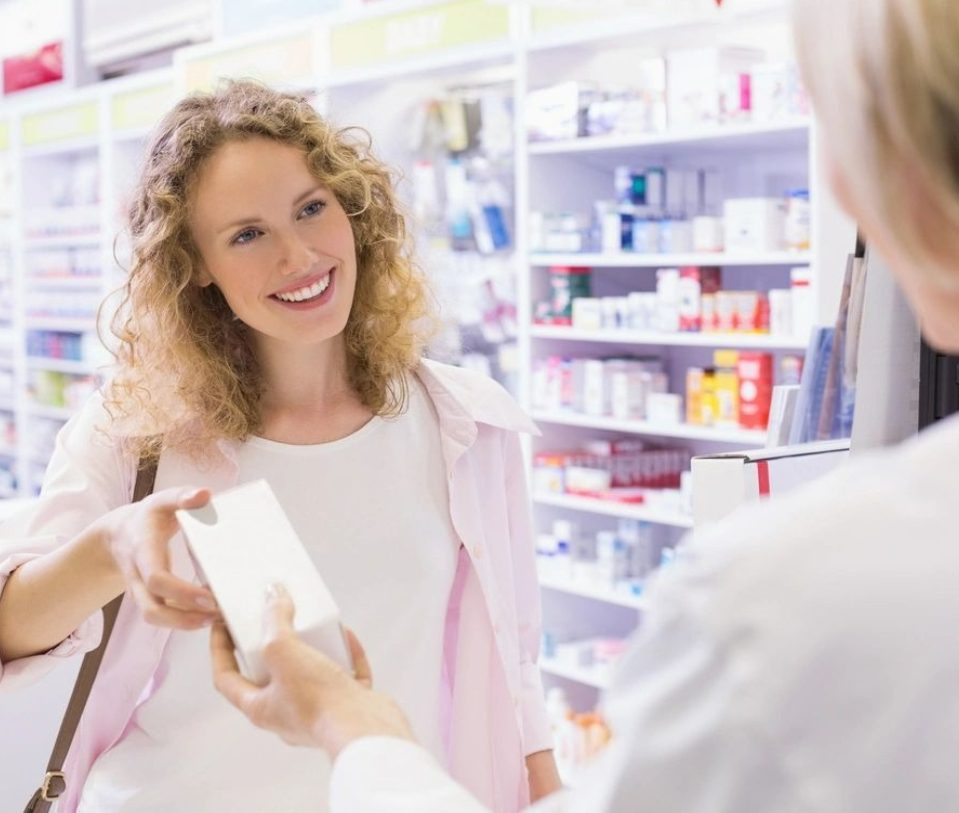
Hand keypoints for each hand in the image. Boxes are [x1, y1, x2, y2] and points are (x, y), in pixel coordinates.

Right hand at [96, 486, 217, 629]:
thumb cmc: (149, 516)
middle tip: (218, 615)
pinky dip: (185, 619)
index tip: (210, 597)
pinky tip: (210, 614)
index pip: (156, 579)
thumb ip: (182, 496)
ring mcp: (141, 591)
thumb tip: (205, 494)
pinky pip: (163, 616)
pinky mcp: (150, 598)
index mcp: (143, 550)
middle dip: (184, 619)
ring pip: (156, 618)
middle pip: (152, 610)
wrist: (120, 534)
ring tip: (219, 619)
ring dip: (186, 624)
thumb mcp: (163, 500)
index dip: (181, 592)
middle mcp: (138, 576)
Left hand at [210, 585, 414, 756]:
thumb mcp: (284, 651)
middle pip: (271, 673)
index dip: (220, 649)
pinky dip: (345, 655)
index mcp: (260, 708)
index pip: (226, 677)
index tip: (222, 624)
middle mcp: (286, 713)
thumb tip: (272, 594)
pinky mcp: (346, 706)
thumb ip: (275, 621)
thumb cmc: (318, 701)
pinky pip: (342, 676)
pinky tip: (347, 637)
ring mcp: (318, 711)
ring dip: (313, 647)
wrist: (364, 729)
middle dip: (275, 643)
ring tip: (315, 623)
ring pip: (310, 673)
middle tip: (276, 618)